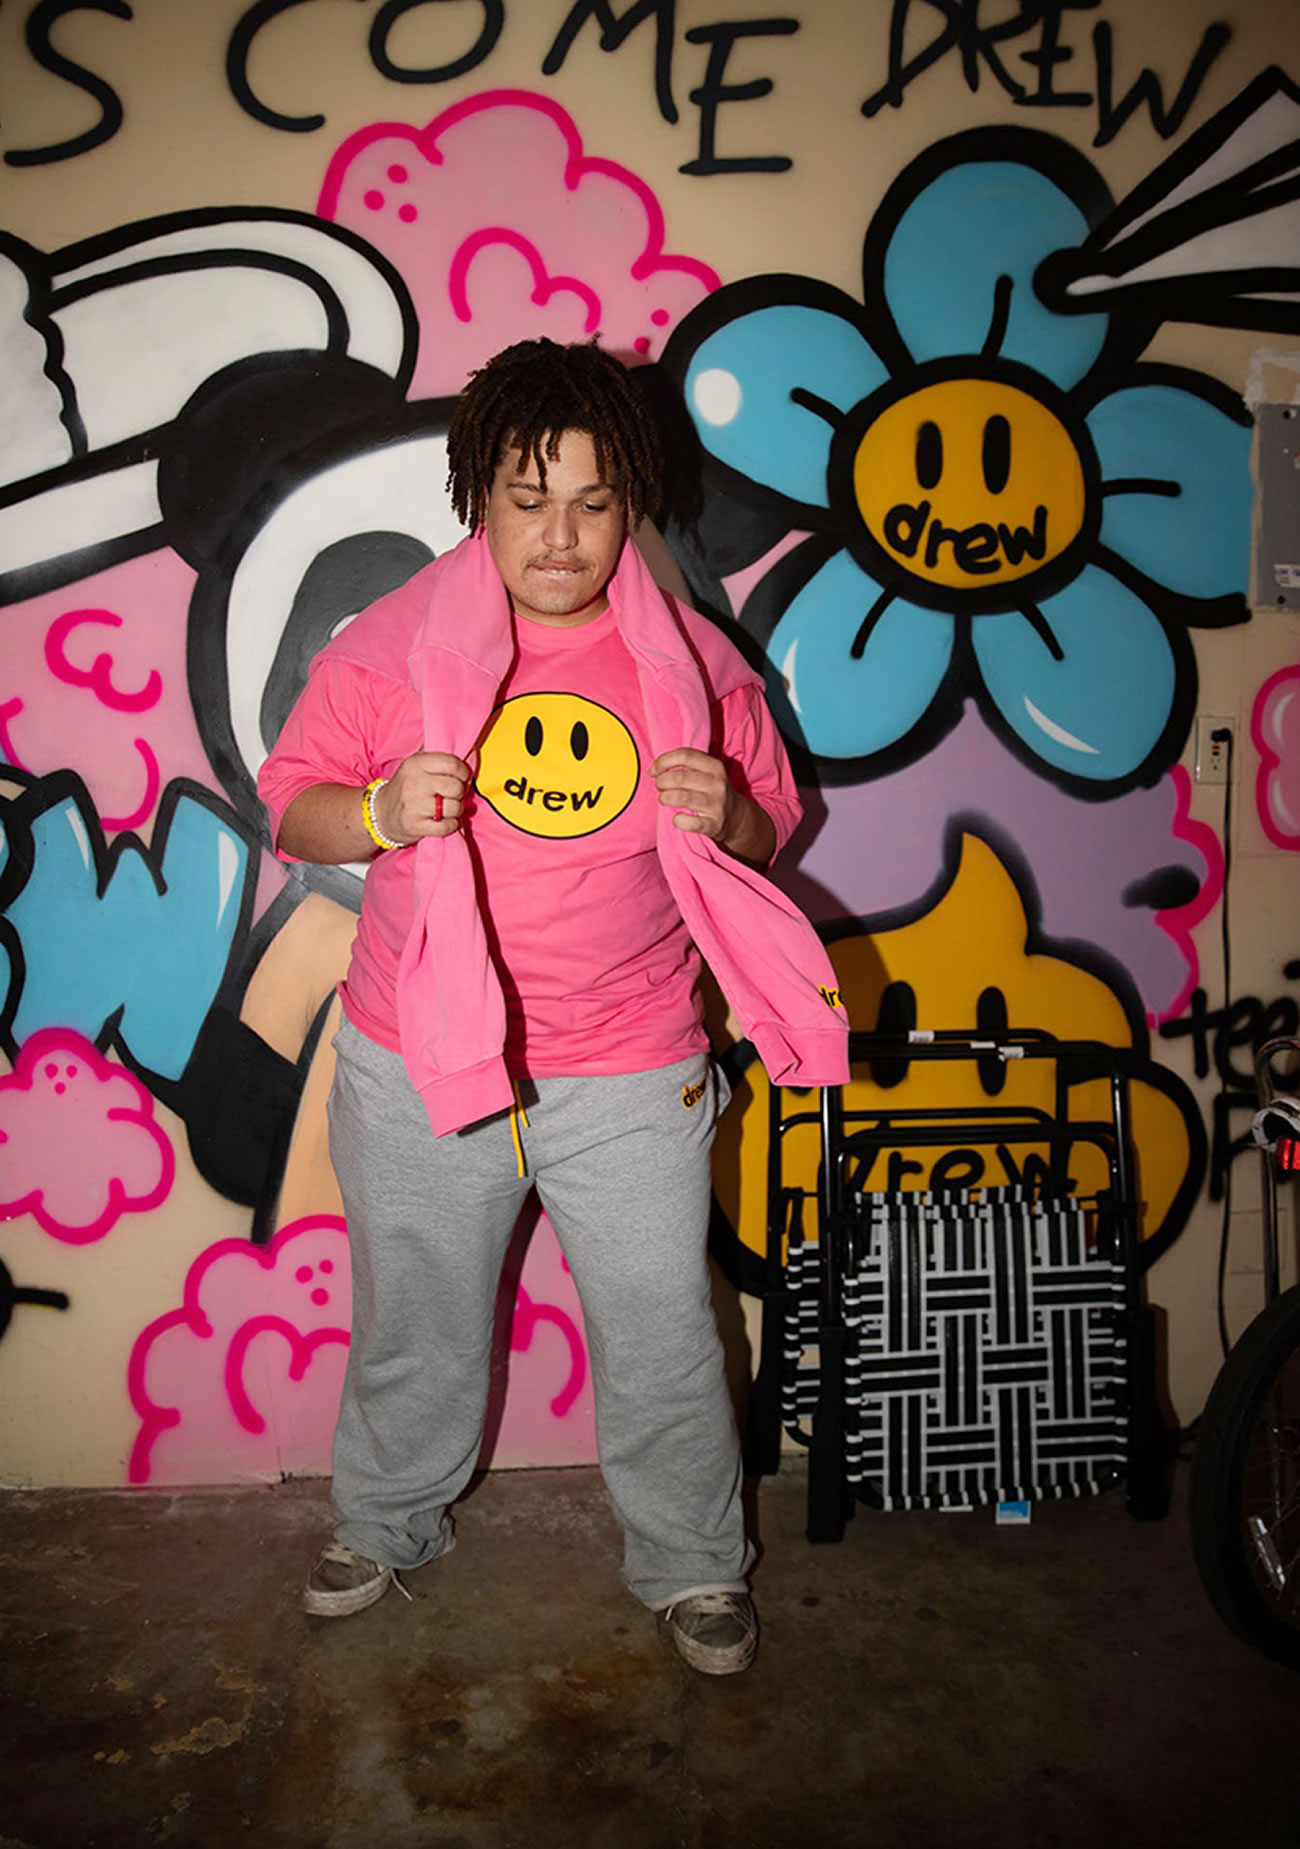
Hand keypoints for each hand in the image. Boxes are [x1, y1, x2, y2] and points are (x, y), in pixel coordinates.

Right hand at [373, 751, 470, 842]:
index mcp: (416, 763)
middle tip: (450, 795)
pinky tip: (442, 820)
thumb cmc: (407, 787)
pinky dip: (450, 825)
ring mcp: (413, 805)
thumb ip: (437, 754)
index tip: (460, 777)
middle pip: (456, 787)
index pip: (452, 763)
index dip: (463, 772)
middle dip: (459, 793)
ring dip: (455, 811)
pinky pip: (448, 826)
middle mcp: (414, 782)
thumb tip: (467, 746)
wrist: (381, 813)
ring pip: (455, 808)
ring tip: (444, 808)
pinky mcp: (414, 825)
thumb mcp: (416, 764)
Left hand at [651, 747, 776, 864]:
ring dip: (665, 798)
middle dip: (661, 782)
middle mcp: (717, 783)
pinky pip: (689, 823)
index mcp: (714, 766)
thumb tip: (653, 769)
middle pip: (679, 777)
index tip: (653, 771)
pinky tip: (677, 818)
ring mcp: (717, 804)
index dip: (663, 761)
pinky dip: (678, 820)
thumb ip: (684, 765)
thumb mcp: (705, 772)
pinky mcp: (714, 824)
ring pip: (681, 797)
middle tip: (659, 787)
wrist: (734, 816)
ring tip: (664, 799)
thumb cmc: (710, 791)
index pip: (684, 755)